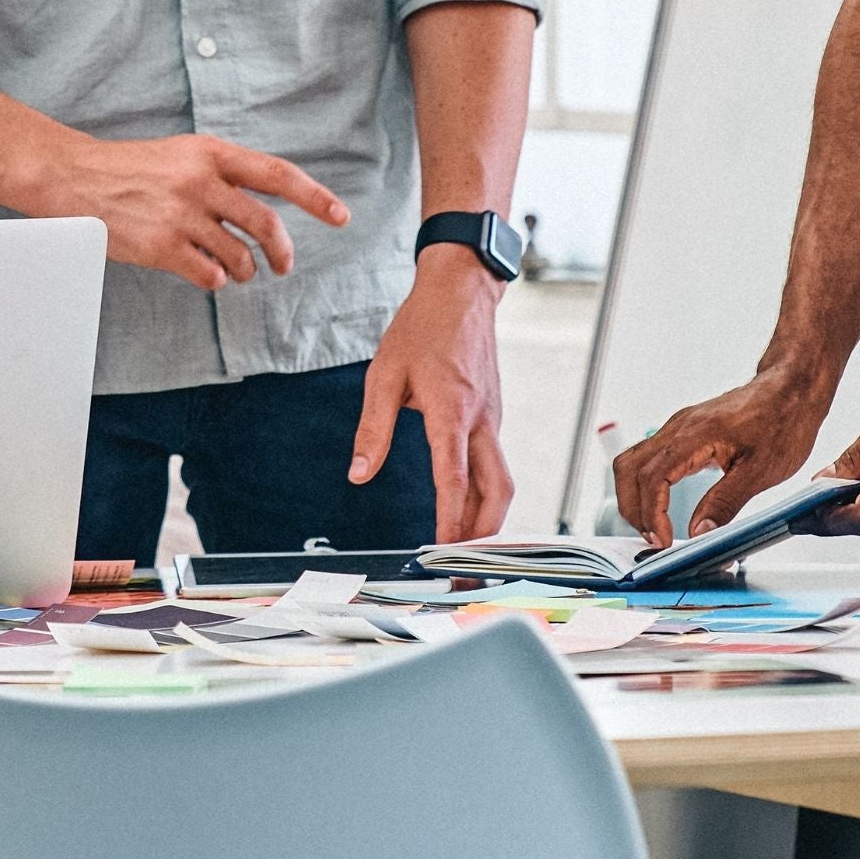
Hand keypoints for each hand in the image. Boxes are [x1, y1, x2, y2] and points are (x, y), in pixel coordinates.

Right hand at [40, 133, 348, 292]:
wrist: (74, 178)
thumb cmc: (132, 169)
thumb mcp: (183, 155)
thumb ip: (223, 174)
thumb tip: (267, 205)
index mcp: (211, 152)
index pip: (277, 174)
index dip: (315, 197)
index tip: (340, 216)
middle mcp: (200, 180)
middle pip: (265, 224)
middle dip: (282, 252)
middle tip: (283, 265)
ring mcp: (181, 215)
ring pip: (240, 257)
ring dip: (245, 270)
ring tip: (235, 270)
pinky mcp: (162, 247)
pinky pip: (210, 276)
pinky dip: (214, 280)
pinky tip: (203, 272)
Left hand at [353, 251, 509, 539]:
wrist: (461, 293)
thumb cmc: (421, 328)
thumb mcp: (384, 373)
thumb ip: (373, 428)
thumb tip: (359, 474)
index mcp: (451, 410)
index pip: (455, 478)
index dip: (450, 519)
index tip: (442, 551)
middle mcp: (481, 420)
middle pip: (496, 491)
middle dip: (484, 533)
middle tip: (463, 565)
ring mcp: (492, 419)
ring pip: (501, 480)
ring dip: (486, 517)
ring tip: (462, 547)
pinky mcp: (493, 416)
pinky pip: (495, 463)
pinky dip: (485, 492)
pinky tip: (465, 506)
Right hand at [613, 367, 831, 545]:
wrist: (790, 389)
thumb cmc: (781, 422)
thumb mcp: (761, 471)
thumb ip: (725, 502)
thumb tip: (698, 532)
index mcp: (694, 436)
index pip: (652, 478)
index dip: (652, 514)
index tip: (664, 541)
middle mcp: (678, 427)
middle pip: (629, 468)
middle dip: (633, 508)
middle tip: (654, 539)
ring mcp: (678, 427)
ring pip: (633, 461)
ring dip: (634, 496)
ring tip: (653, 526)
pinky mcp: (684, 432)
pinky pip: (649, 457)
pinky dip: (646, 484)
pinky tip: (663, 504)